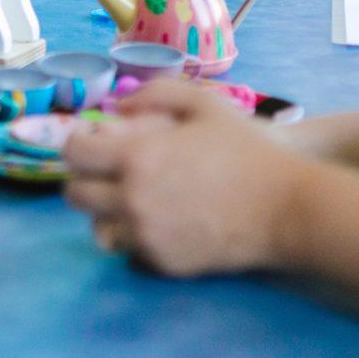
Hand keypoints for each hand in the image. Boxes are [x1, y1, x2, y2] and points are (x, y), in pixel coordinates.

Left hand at [63, 79, 304, 275]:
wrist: (285, 209)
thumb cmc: (247, 151)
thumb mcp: (205, 104)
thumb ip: (155, 94)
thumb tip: (118, 106)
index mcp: (136, 157)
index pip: (73, 154)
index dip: (76, 145)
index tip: (90, 143)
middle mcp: (131, 199)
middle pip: (76, 195)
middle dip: (85, 180)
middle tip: (106, 173)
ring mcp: (145, 236)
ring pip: (98, 228)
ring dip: (107, 212)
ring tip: (131, 199)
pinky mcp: (162, 264)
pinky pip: (129, 250)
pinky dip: (135, 236)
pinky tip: (159, 220)